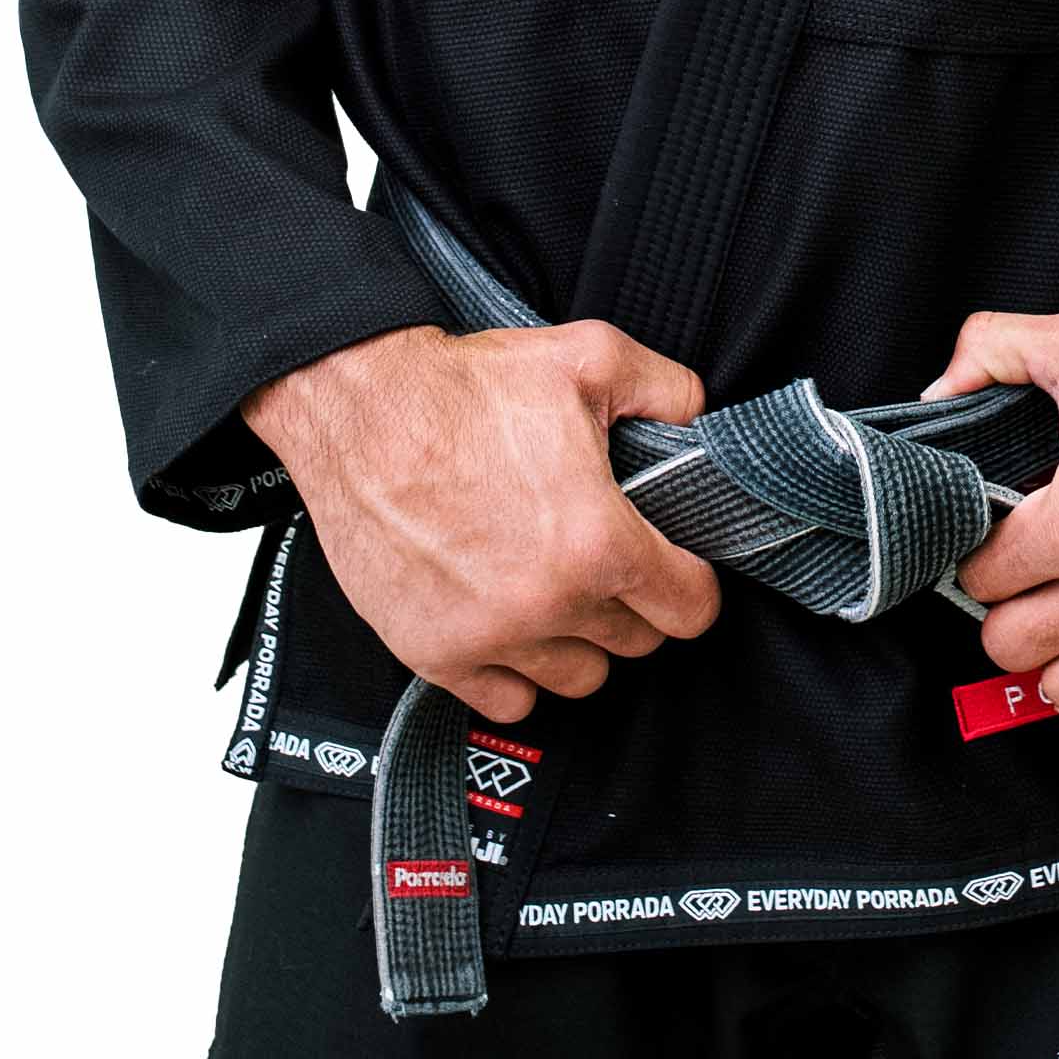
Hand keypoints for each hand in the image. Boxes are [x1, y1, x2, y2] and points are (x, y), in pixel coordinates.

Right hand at [242, 320, 720, 723]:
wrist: (358, 407)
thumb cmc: (465, 385)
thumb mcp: (590, 357)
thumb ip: (667, 391)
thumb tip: (701, 422)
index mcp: (599, 541)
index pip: (690, 609)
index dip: (692, 583)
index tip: (676, 566)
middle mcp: (549, 603)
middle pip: (636, 643)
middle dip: (633, 602)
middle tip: (606, 559)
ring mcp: (489, 635)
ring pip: (578, 678)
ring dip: (579, 640)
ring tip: (559, 590)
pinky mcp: (434, 652)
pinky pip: (507, 700)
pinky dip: (517, 671)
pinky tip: (512, 623)